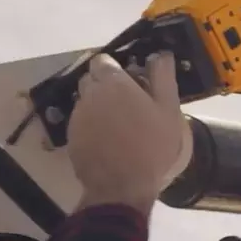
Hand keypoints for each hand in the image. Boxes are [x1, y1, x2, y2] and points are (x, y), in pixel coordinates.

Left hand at [66, 52, 191, 212]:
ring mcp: (78, 115)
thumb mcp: (168, 111)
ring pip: (86, 100)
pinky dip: (92, 125)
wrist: (121, 186)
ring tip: (118, 125)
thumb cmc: (151, 147)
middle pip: (92, 79)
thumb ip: (163, 78)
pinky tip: (108, 141)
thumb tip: (160, 54)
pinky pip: (81, 121)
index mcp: (114, 83)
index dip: (117, 69)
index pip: (104, 61)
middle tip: (128, 104)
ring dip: (98, 105)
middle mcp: (90, 94)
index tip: (131, 82)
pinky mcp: (72, 135)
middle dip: (106, 85)